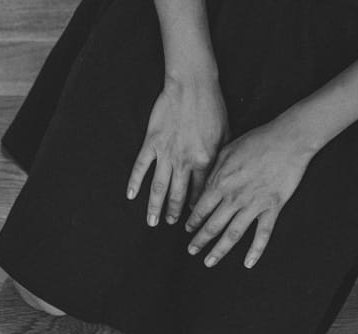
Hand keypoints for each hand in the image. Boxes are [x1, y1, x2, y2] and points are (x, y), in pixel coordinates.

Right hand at [127, 75, 227, 227]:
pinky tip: (130, 195)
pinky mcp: (152, 142)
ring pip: (158, 186)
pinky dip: (134, 182)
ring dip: (154, 206)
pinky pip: (141, 167)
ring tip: (152, 221)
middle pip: (178, 194)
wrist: (192, 85)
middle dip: (174, 212)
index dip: (196, 208)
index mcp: (205, 161)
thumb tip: (220, 177)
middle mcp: (184, 162)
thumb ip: (222, 157)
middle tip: (170, 223)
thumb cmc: (213, 106)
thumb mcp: (226, 133)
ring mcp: (166, 153)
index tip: (193, 219)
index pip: (200, 192)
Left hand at [185, 116, 316, 268]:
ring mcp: (254, 205)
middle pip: (212, 225)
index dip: (192, 221)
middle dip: (200, 240)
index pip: (200, 208)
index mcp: (220, 182)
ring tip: (209, 261)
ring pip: (232, 234)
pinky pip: (262, 234)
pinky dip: (255, 250)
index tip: (187, 229)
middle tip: (191, 250)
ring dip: (219, 250)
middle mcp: (234, 198)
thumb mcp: (226, 150)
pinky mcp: (272, 207)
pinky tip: (248, 263)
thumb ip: (212, 171)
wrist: (288, 139)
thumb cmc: (257, 141)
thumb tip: (202, 188)